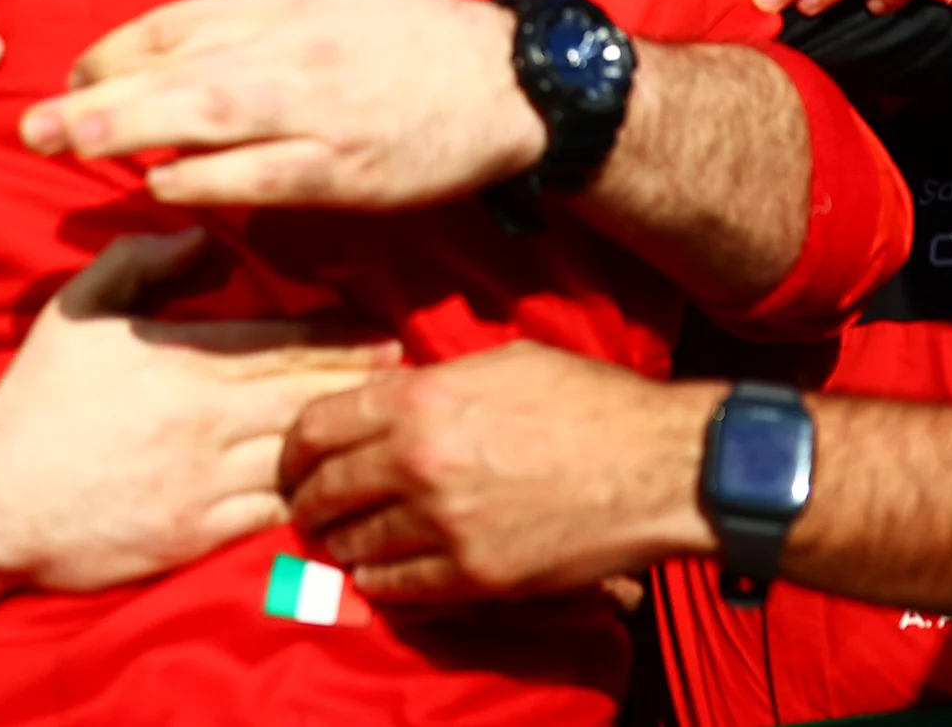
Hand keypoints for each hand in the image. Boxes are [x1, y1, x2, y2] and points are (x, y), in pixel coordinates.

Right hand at [0, 231, 398, 590]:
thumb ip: (142, 262)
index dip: (341, 335)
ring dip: (345, 438)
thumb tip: (203, 238)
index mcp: (184, 359)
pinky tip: (338, 486)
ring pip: (299, 454)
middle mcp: (206, 419)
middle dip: (361, 380)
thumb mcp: (79, 308)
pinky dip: (309, 496)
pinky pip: (272, 514)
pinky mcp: (197, 536)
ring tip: (385, 425)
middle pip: (307, 394)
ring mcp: (205, 482)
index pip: (285, 341)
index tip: (381, 328)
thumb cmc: (37, 397)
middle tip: (406, 369)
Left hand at [19, 0, 542, 206]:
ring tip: (72, 150)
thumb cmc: (411, 30)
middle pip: (176, 69)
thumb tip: (204, 4)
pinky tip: (158, 187)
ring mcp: (316, 109)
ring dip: (130, 134)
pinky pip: (258, 175)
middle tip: (32, 127)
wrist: (506, 84)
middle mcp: (292, 47)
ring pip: (207, 118)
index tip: (71, 76)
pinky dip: (203, 180)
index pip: (177, 22)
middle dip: (97, 98)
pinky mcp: (342, 168)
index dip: (114, 51)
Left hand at [284, 343, 717, 602]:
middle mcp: (419, 462)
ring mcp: (445, 525)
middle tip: (308, 507)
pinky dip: (379, 580)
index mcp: (420, 400)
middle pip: (325, 491)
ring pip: (355, 545)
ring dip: (342, 544)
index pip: (318, 426)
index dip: (295, 448)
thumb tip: (388, 397)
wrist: (655, 464)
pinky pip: (399, 587)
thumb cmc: (587, 402)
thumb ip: (433, 384)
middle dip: (308, 501)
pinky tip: (380, 571)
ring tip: (342, 542)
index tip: (297, 461)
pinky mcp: (475, 575)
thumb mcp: (501, 364)